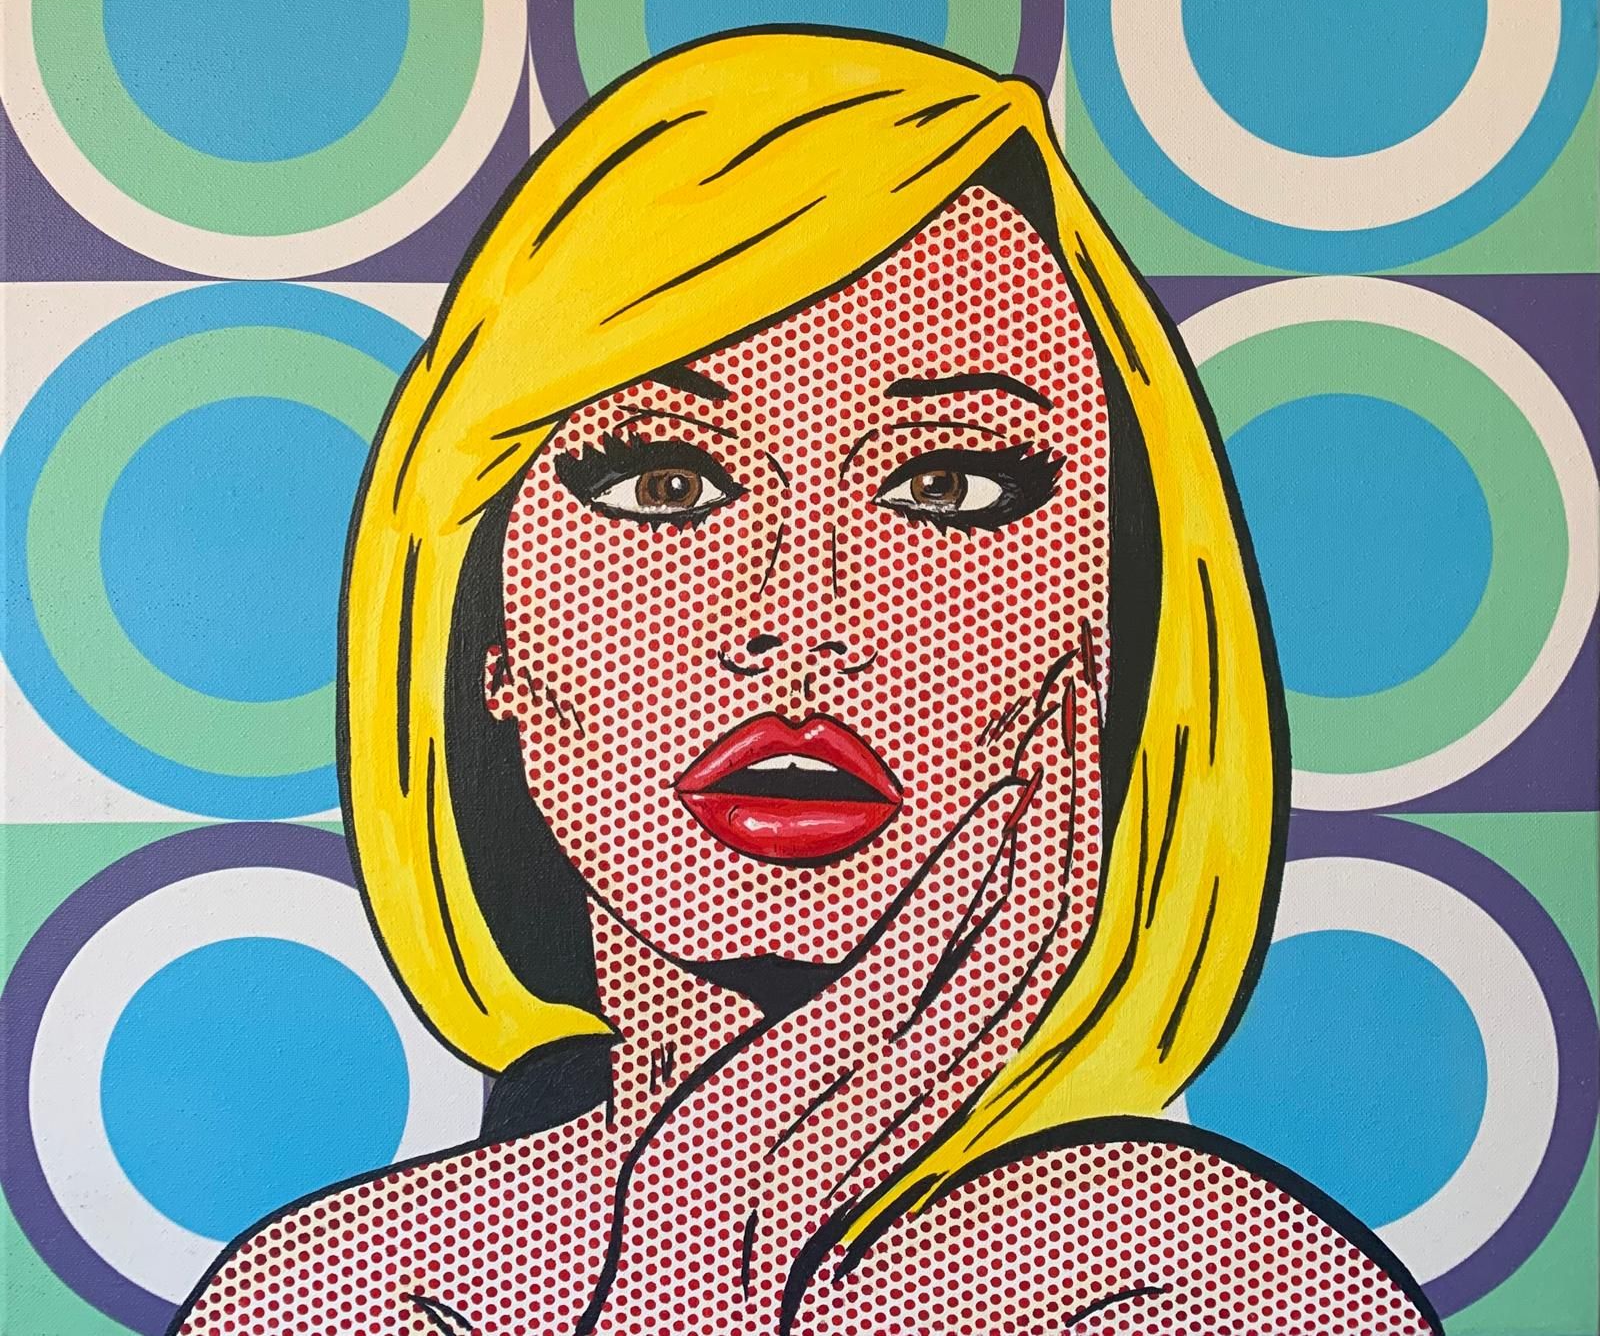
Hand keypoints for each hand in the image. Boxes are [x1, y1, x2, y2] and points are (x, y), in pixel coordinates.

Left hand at [582, 662, 1095, 1333]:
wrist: (676, 1271)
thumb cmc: (722, 1150)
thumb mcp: (798, 1048)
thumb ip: (840, 977)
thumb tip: (837, 869)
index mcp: (951, 1050)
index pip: (1045, 921)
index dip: (1074, 823)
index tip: (1073, 726)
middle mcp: (953, 1053)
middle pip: (1054, 905)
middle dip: (1078, 790)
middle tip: (1089, 681)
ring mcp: (903, 1053)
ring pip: (1018, 919)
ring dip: (1047, 808)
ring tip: (1062, 709)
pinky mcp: (841, 1048)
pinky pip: (928, 950)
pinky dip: (970, 868)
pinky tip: (996, 796)